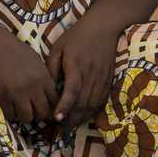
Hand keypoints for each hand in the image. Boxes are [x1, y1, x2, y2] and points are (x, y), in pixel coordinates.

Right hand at [0, 20, 57, 127]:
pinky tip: (12, 108)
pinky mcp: (3, 96)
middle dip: (41, 115)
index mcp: (44, 78)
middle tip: (36, 111)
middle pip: (43, 113)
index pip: (56, 102)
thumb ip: (46, 79)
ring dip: (26, 116)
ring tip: (23, 110)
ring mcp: (17, 94)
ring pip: (27, 118)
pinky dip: (12, 114)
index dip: (54, 107)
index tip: (50, 108)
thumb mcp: (38, 62)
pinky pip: (10, 115)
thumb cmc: (19, 51)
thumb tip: (52, 95)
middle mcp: (33, 88)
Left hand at [47, 15, 121, 130]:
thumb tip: (48, 89)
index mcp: (77, 65)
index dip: (64, 107)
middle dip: (72, 119)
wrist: (104, 27)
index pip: (72, 91)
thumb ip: (52, 68)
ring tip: (71, 126)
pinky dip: (92, 111)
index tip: (56, 119)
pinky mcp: (109, 80)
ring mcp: (102, 78)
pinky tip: (84, 116)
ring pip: (93, 104)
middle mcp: (91, 74)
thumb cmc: (77, 36)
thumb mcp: (58, 48)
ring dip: (82, 118)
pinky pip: (101, 101)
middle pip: (83, 102)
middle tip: (60, 129)